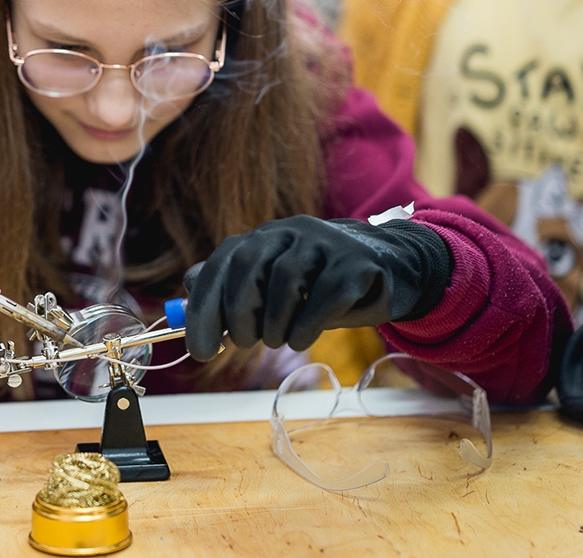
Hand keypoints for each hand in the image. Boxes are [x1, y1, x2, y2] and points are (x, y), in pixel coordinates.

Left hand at [183, 216, 452, 359]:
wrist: (391, 272)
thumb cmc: (323, 285)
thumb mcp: (276, 288)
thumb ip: (235, 284)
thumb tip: (191, 282)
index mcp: (266, 236)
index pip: (223, 263)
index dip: (205, 308)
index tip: (201, 351)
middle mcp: (292, 231)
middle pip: (248, 264)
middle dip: (237, 312)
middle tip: (242, 344)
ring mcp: (327, 242)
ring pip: (285, 278)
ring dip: (275, 322)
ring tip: (279, 341)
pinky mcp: (358, 262)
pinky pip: (326, 293)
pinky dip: (307, 324)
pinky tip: (302, 340)